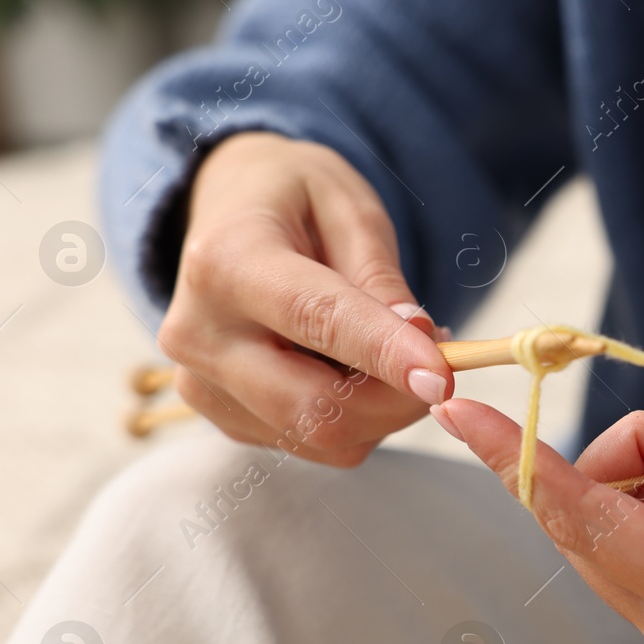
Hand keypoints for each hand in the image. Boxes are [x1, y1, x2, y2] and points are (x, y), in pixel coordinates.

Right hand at [159, 132, 452, 465]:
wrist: (226, 215)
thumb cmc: (292, 200)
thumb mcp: (347, 207)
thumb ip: (380, 276)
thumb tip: (418, 338)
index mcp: (225, 262)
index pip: (315, 320)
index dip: (384, 353)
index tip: (441, 375)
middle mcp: (200, 334)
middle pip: (314, 406)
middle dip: (397, 400)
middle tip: (442, 363)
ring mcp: (203, 385)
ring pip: (321, 436)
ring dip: (383, 410)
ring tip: (396, 353)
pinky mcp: (224, 417)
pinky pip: (312, 442)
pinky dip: (357, 419)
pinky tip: (356, 371)